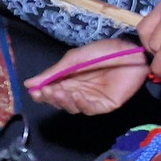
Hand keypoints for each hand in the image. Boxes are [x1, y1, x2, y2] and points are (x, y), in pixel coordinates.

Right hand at [29, 37, 150, 114]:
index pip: (52, 90)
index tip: (34, 91)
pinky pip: (89, 109)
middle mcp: (79, 90)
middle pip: (60, 100)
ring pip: (72, 107)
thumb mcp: (75, 59)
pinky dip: (81, 104)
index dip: (42, 92)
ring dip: (64, 101)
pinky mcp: (105, 104)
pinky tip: (76, 95)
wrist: (132, 52)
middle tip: (45, 92)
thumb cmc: (104, 52)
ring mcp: (92, 99)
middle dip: (51, 97)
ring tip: (58, 92)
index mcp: (70, 79)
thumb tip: (29, 84)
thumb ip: (54, 72)